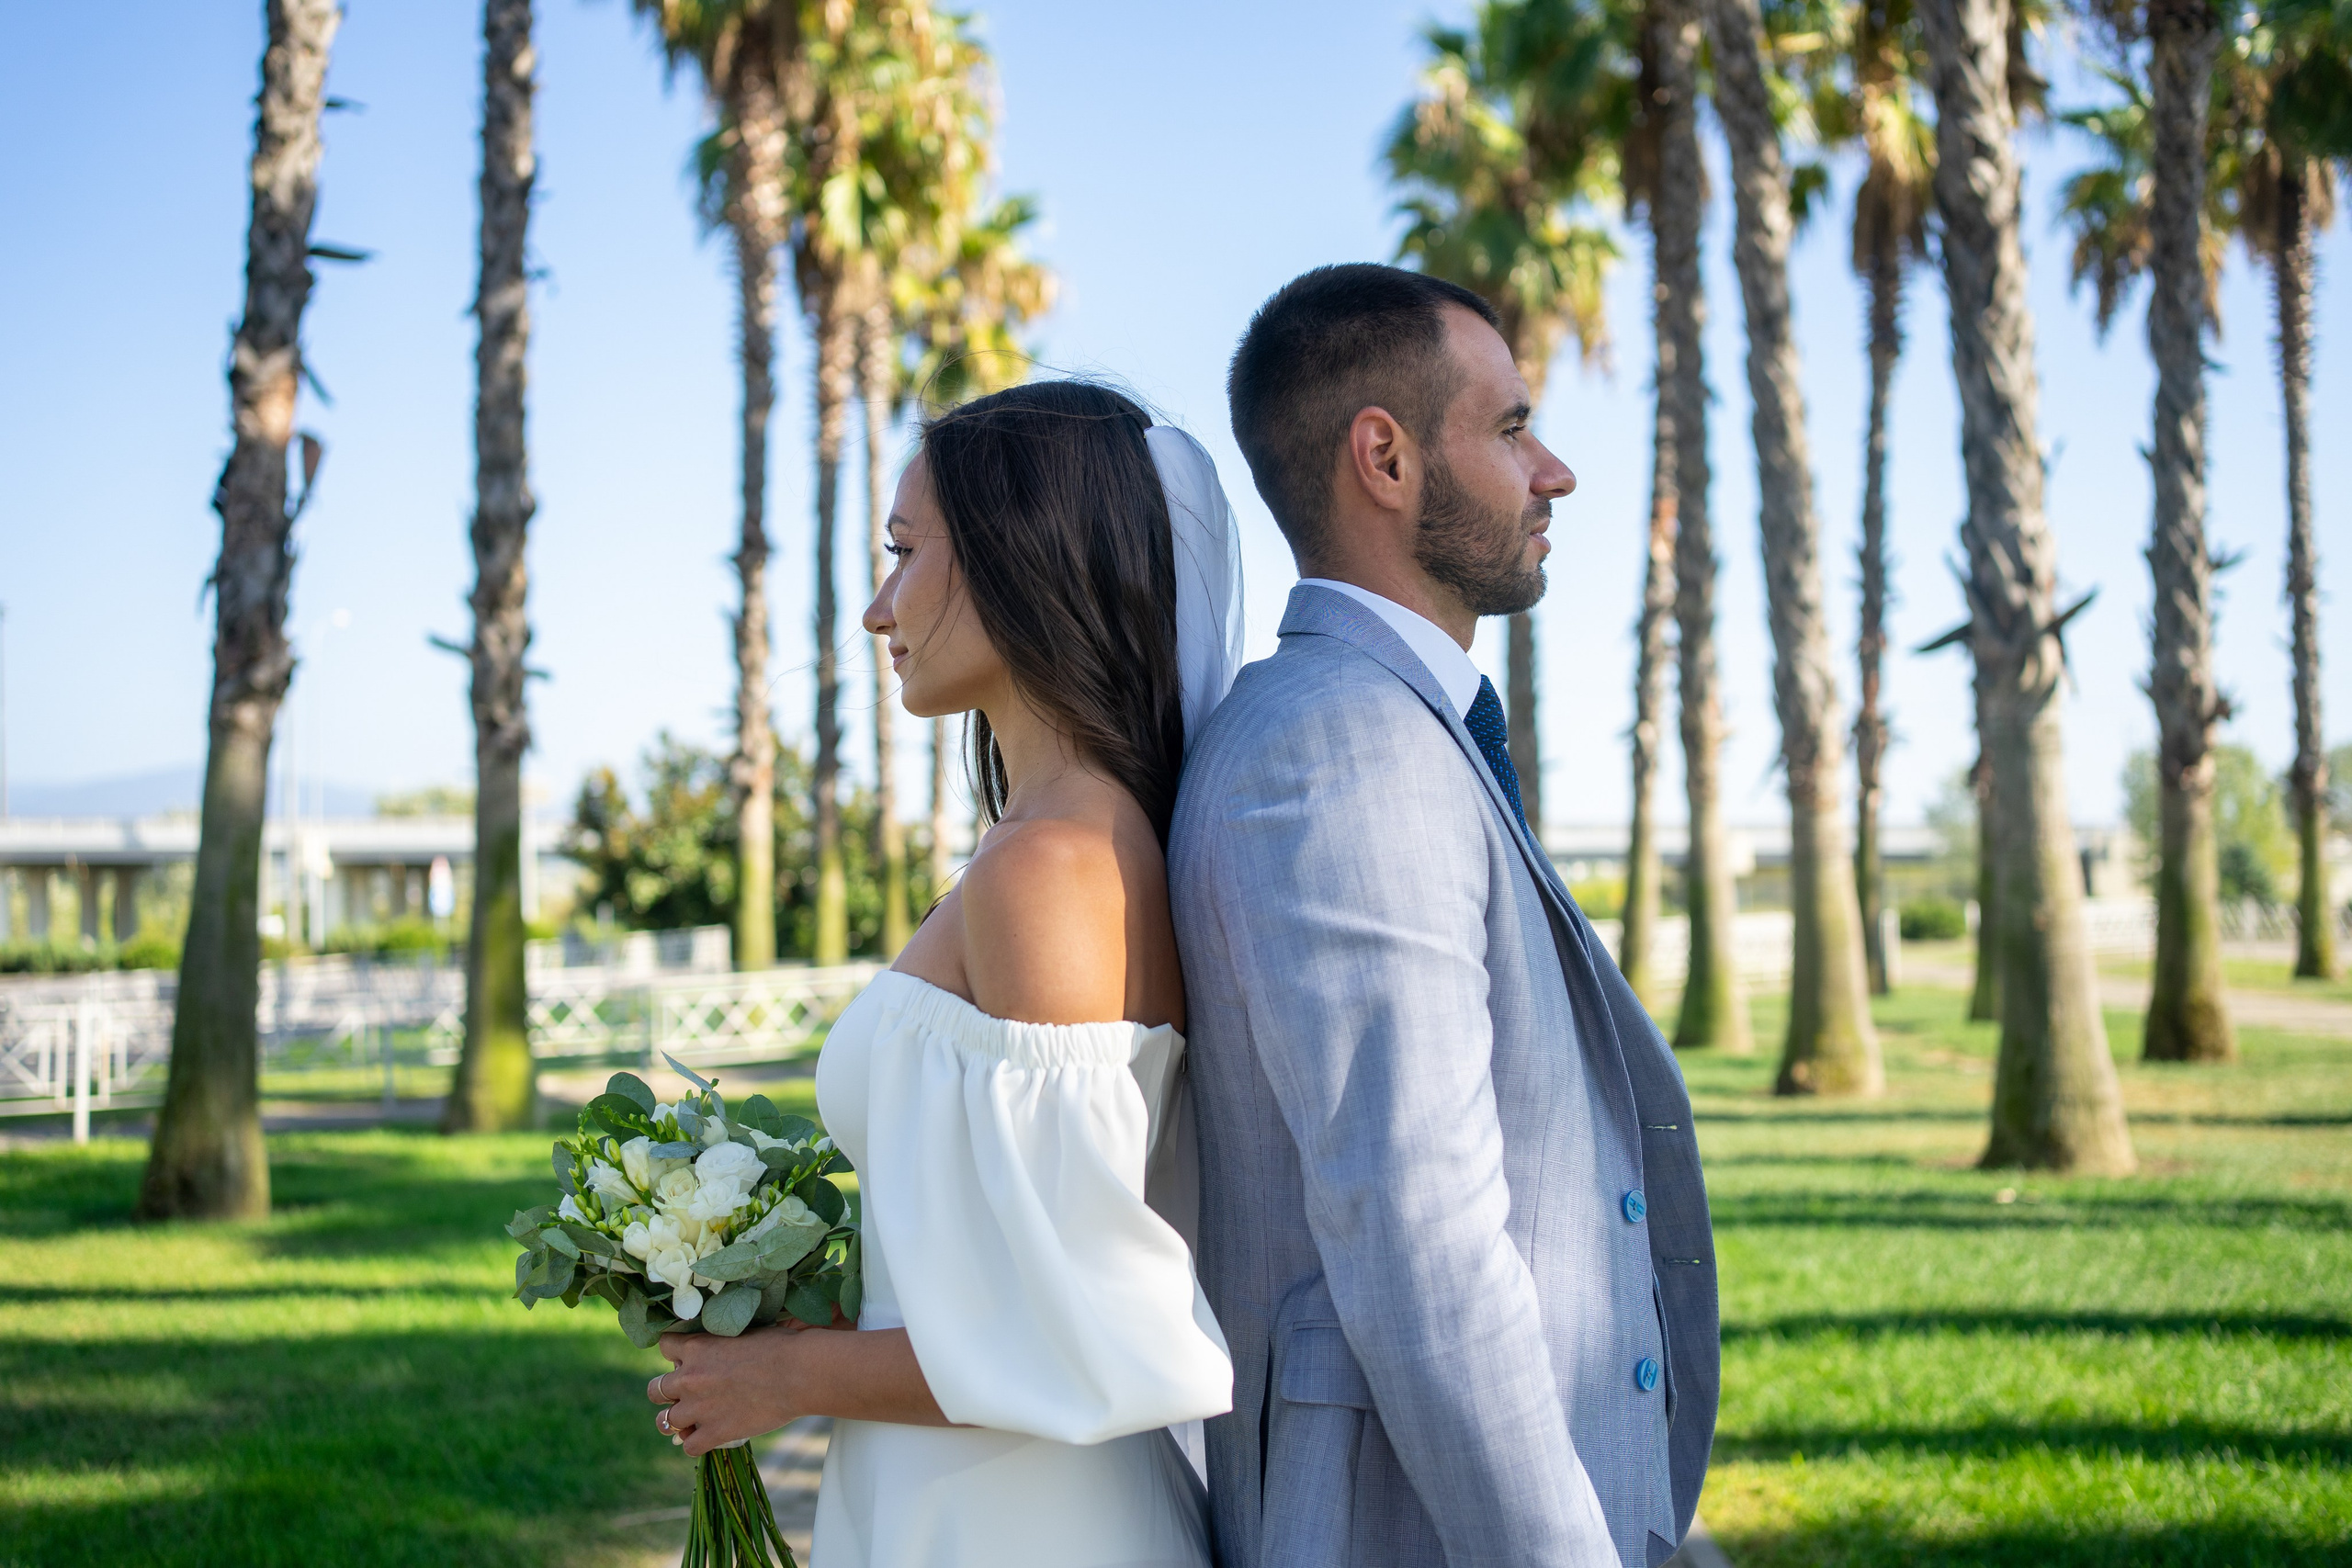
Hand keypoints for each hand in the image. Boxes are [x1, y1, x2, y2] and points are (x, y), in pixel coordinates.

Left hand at [648, 1325, 806, 1457]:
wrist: (799, 1373)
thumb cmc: (780, 1347)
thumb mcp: (744, 1334)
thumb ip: (721, 1344)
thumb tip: (720, 1350)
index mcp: (697, 1347)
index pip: (665, 1346)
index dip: (675, 1354)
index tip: (686, 1360)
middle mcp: (689, 1378)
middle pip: (655, 1390)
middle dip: (666, 1393)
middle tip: (685, 1395)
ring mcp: (699, 1407)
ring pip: (664, 1422)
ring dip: (676, 1422)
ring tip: (691, 1422)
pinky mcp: (714, 1432)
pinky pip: (688, 1447)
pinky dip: (696, 1444)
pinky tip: (708, 1438)